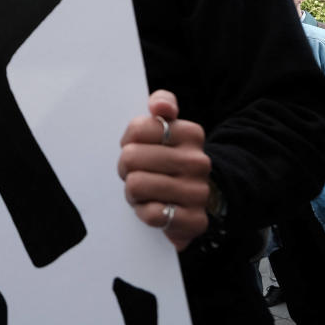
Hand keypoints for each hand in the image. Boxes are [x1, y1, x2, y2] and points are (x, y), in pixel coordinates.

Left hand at [118, 89, 211, 251]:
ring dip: (133, 192)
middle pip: (131, 157)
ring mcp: (198, 191)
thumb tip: (160, 108)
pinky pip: (152, 214)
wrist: (198, 198)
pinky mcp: (195, 220)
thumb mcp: (167, 127)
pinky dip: (144, 213)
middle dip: (126, 168)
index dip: (128, 142)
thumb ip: (162, 104)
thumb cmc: (170, 159)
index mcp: (191, 133)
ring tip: (144, 192)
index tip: (136, 148)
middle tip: (136, 173)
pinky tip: (153, 208)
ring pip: (136, 184)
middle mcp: (198, 161)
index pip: (136, 129)